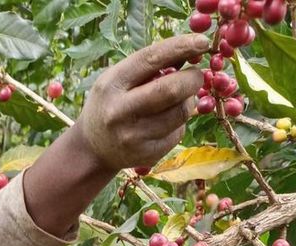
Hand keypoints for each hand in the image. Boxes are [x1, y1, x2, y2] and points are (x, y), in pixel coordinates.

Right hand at [77, 34, 209, 170]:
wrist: (93, 149)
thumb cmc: (111, 104)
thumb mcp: (117, 80)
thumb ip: (149, 66)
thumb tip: (192, 50)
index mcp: (111, 85)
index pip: (151, 59)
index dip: (180, 47)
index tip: (202, 42)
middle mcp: (119, 111)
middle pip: (171, 89)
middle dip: (192, 78)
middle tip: (196, 75)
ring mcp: (133, 136)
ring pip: (180, 112)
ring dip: (187, 101)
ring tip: (177, 99)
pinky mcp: (147, 154)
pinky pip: (178, 132)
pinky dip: (179, 123)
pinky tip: (165, 122)